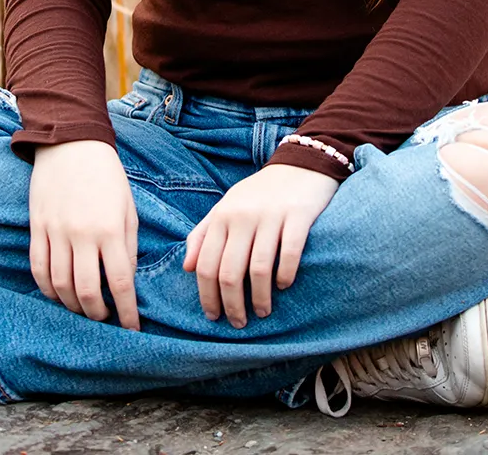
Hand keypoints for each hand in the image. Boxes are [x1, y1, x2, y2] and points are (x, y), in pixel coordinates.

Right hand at [27, 140, 141, 330]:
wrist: (70, 143)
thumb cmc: (106, 176)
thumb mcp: (128, 207)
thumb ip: (128, 245)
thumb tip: (125, 280)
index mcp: (111, 229)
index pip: (120, 282)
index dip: (127, 311)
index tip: (132, 329)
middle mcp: (82, 234)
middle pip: (87, 291)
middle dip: (98, 314)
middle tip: (105, 319)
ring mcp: (55, 232)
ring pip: (60, 285)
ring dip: (72, 305)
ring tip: (83, 310)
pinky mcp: (36, 227)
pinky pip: (38, 268)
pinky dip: (47, 289)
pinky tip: (58, 295)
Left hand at [183, 163, 339, 326]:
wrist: (300, 164)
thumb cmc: (259, 193)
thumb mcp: (226, 207)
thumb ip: (203, 234)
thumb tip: (186, 267)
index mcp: (221, 216)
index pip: (206, 265)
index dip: (207, 296)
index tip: (214, 317)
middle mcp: (242, 216)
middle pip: (229, 273)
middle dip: (232, 305)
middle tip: (239, 323)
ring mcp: (270, 216)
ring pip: (258, 269)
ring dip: (260, 298)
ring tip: (263, 312)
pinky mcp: (298, 216)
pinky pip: (289, 254)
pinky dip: (285, 275)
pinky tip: (284, 286)